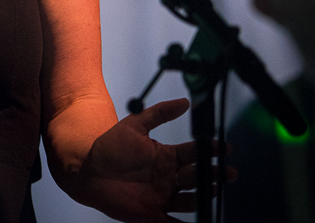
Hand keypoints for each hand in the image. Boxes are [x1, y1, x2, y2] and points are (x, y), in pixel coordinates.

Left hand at [71, 99, 229, 222]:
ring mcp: (162, 196)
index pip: (194, 153)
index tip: (225, 148)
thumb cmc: (108, 148)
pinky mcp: (153, 213)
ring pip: (191, 199)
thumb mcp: (134, 125)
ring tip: (213, 190)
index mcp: (166, 157)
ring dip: (204, 197)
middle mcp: (168, 177)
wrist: (87, 170)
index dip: (210, 150)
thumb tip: (185, 102)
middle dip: (214, 175)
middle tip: (228, 172)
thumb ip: (159, 113)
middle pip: (198, 177)